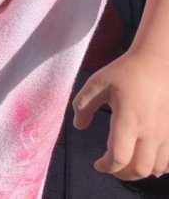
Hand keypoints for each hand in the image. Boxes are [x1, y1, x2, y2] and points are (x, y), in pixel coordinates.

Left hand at [73, 47, 168, 179]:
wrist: (158, 63)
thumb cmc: (125, 71)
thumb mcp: (97, 83)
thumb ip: (83, 105)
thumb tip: (78, 126)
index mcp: (128, 119)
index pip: (119, 156)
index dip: (106, 166)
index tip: (97, 164)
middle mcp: (150, 131)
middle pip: (139, 169)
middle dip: (121, 174)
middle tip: (110, 167)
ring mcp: (165, 134)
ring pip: (155, 168)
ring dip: (139, 172)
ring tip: (126, 164)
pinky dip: (157, 167)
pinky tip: (145, 159)